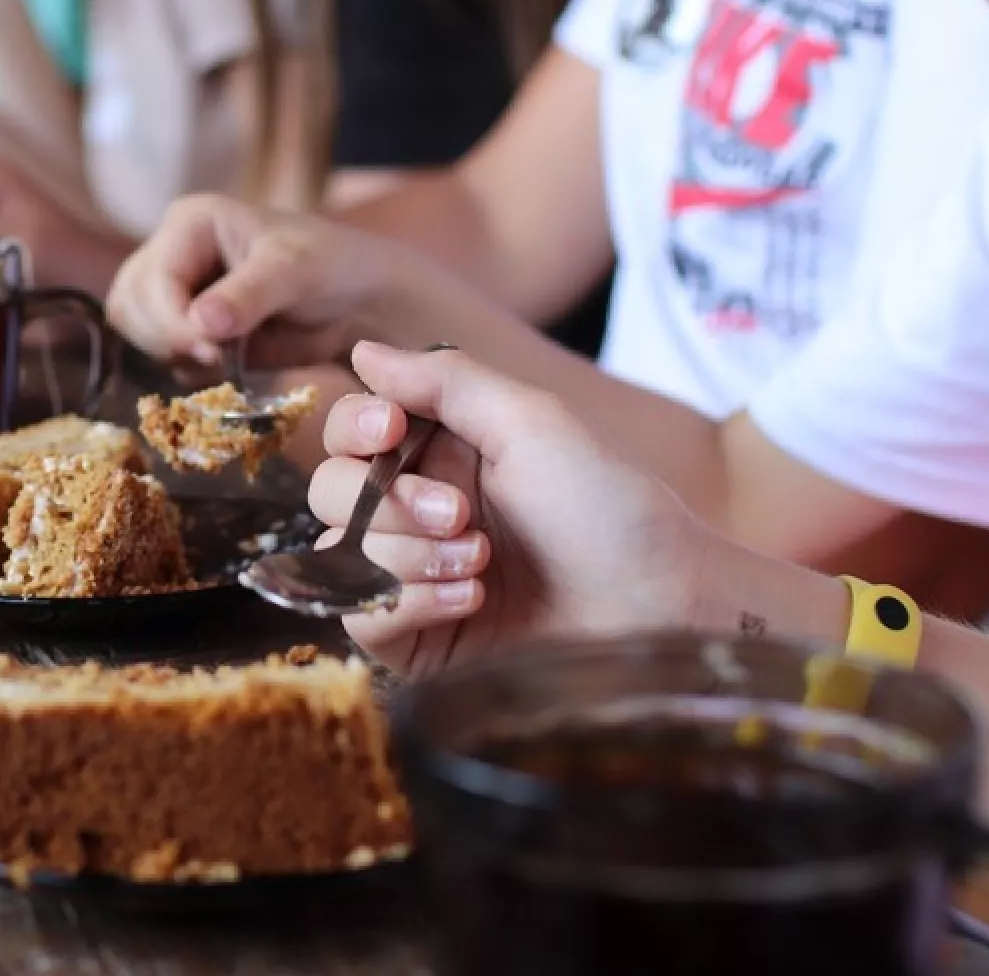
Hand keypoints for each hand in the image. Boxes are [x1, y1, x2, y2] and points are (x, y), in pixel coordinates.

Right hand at [106, 194, 415, 369]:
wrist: (354, 301)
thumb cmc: (330, 267)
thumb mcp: (294, 273)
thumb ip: (247, 296)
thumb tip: (200, 322)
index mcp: (191, 223)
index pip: (152, 277)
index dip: (172, 319)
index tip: (211, 349)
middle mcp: (173, 251)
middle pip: (130, 304)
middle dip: (167, 339)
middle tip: (215, 359)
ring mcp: (175, 291)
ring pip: (134, 330)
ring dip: (169, 355)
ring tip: (219, 361)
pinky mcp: (185, 327)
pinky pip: (158, 353)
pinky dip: (181, 367)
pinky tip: (219, 366)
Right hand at [308, 342, 712, 676]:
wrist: (656, 607)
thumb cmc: (609, 509)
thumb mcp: (531, 424)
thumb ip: (444, 381)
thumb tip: (362, 350)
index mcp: (441, 453)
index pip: (350, 432)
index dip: (354, 429)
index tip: (388, 430)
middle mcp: (418, 511)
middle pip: (331, 492)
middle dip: (388, 503)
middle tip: (459, 515)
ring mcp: (414, 576)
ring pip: (341, 555)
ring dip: (409, 556)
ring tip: (482, 565)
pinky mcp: (418, 639)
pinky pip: (362, 619)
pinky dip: (411, 604)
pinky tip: (472, 601)